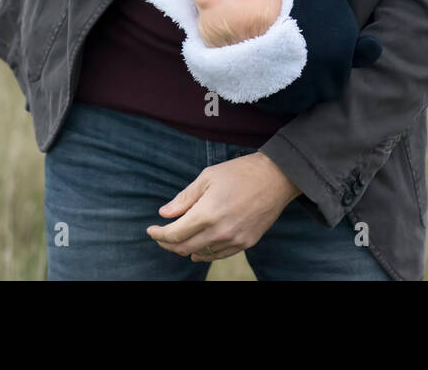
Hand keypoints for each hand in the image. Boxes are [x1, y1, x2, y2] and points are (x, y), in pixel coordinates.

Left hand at [146, 152, 301, 261]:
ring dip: (185, 248)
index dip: (158, 234)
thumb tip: (164, 214)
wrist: (276, 178)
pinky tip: (198, 248)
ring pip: (200, 253)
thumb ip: (184, 198)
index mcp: (207, 213)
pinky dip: (204, 252)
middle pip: (184, 247)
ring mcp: (234, 240)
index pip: (174, 234)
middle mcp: (219, 231)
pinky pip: (218, 254)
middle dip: (167, 243)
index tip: (151, 229)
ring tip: (178, 239)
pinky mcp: (246, 243)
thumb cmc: (239, 172)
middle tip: (161, 235)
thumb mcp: (207, 177)